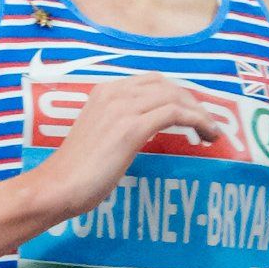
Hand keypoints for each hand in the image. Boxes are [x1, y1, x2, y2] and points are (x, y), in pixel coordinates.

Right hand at [32, 73, 238, 215]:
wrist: (57, 186)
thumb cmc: (75, 172)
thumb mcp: (99, 137)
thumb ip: (118, 126)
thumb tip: (142, 132)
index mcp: (104, 92)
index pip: (151, 81)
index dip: (177, 94)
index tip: (192, 113)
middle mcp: (114, 93)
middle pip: (167, 85)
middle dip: (192, 101)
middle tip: (206, 124)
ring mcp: (122, 108)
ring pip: (175, 97)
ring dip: (200, 112)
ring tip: (211, 132)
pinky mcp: (131, 128)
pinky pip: (175, 114)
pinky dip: (197, 121)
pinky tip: (206, 136)